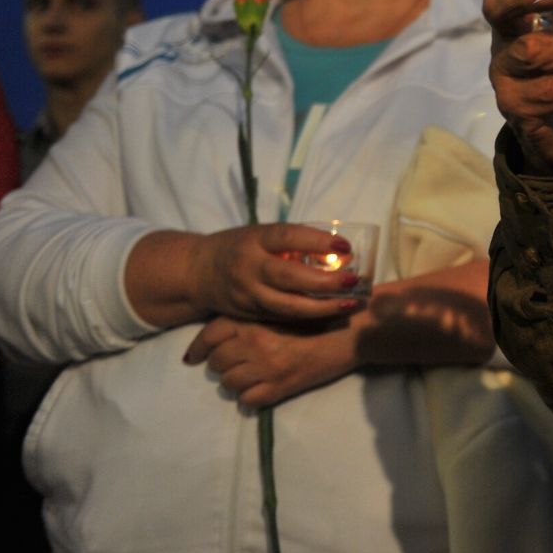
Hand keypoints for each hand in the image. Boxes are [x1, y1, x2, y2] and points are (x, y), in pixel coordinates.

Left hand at [184, 315, 357, 407]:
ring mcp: (265, 367)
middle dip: (223, 365)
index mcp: (255, 320)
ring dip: (237, 382)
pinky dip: (252, 397)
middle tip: (238, 364)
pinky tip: (264, 389)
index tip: (194, 357)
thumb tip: (221, 339)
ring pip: (229, 383)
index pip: (211, 334)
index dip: (199, 348)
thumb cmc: (320, 317)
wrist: (350, 333)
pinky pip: (247, 400)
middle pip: (217, 362)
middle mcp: (254, 343)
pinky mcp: (279, 388)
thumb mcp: (282, 311)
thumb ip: (253, 320)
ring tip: (252, 377)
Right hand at [190, 223, 366, 321]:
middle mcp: (249, 267)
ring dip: (323, 307)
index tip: (346, 246)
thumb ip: (292, 242)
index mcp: (254, 240)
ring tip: (351, 303)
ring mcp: (248, 294)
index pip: (287, 237)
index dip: (317, 241)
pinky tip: (333, 314)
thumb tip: (339, 250)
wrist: (198, 272)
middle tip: (354, 281)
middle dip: (324, 282)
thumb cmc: (241, 247)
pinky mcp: (250, 314)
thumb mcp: (261, 235)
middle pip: (289, 276)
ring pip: (288, 306)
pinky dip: (310, 317)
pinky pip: (283, 317)